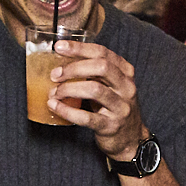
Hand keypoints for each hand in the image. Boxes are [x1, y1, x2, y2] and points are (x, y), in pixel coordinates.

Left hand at [48, 40, 143, 159]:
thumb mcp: (111, 86)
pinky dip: (67, 111)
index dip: (79, 48)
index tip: (59, 47)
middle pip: (101, 67)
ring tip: (54, 92)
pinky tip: (55, 106)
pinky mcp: (111, 126)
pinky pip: (87, 117)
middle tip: (55, 74)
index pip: (102, 52)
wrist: (131, 139)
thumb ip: (94, 73)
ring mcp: (121, 107)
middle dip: (74, 68)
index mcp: (125, 72)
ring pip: (94, 89)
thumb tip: (62, 61)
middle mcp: (126, 87)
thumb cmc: (114, 107)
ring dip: (69, 89)